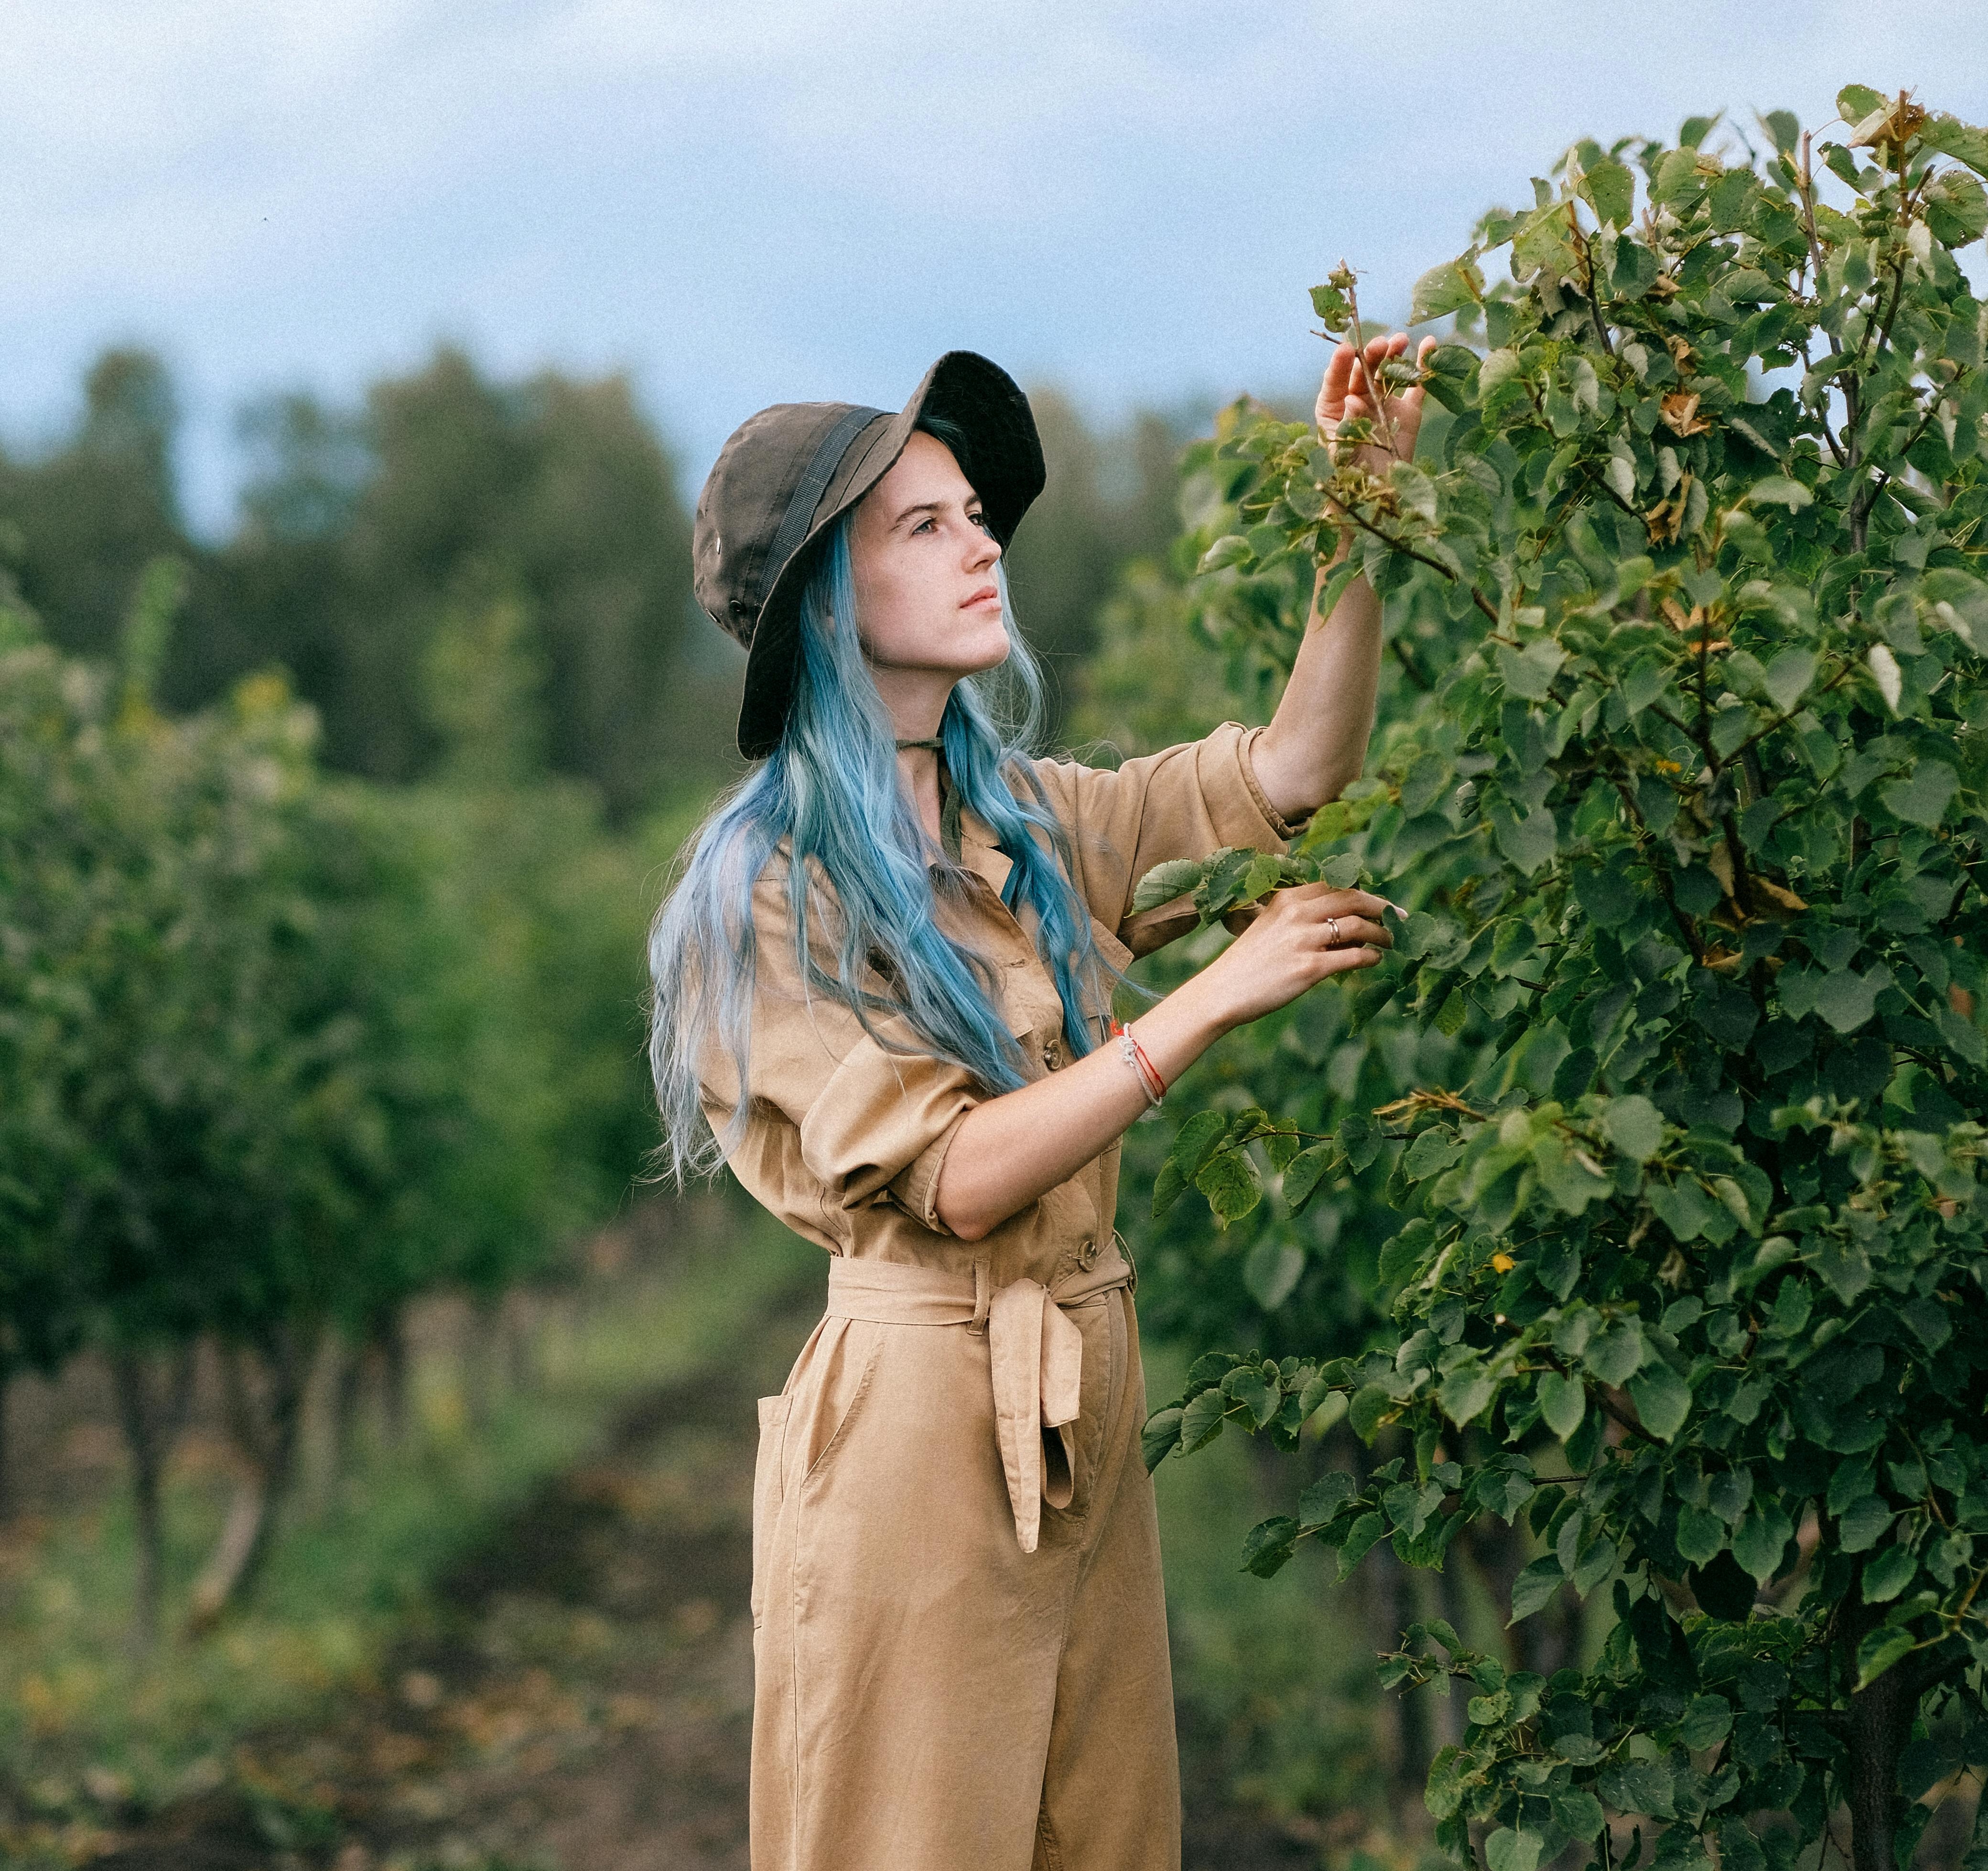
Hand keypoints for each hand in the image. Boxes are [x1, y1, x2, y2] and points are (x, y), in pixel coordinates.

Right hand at [1195, 883, 1392, 1029]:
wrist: (1222, 992)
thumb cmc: (1246, 964)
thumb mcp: (1270, 927)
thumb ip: (1301, 918)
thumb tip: (1343, 924)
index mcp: (1287, 899)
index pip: (1336, 886)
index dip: (1364, 893)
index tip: (1380, 903)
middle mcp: (1297, 913)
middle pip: (1353, 899)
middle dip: (1382, 907)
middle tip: (1399, 918)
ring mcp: (1304, 940)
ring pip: (1358, 927)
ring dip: (1381, 934)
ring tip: (1391, 942)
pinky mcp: (1310, 967)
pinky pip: (1354, 957)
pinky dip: (1370, 957)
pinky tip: (1374, 960)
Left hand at [1317, 332, 1438, 474]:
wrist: (1378, 495)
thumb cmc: (1351, 476)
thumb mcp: (1343, 452)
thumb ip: (1347, 424)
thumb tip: (1352, 398)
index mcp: (1333, 408)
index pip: (1335, 381)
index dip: (1340, 364)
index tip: (1347, 349)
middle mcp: (1357, 399)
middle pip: (1363, 371)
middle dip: (1371, 355)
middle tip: (1382, 344)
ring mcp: (1383, 402)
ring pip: (1387, 372)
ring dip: (1393, 354)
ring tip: (1401, 341)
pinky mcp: (1407, 410)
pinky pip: (1415, 385)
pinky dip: (1423, 365)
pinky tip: (1429, 344)